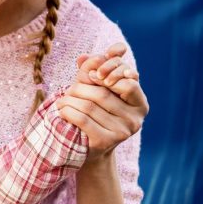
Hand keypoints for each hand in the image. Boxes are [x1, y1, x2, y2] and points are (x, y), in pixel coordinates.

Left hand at [57, 43, 148, 162]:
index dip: (108, 75)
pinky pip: (82, 119)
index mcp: (140, 103)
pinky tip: (62, 109)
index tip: (92, 75)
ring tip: (62, 99)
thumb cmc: (97, 112)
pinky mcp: (105, 142)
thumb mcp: (99, 89)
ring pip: (89, 106)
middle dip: (82, 87)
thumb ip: (95, 70)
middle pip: (103, 94)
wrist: (90, 146)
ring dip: (70, 99)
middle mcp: (135, 119)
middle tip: (69, 89)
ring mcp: (122, 132)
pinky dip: (67, 111)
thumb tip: (82, 57)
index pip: (128, 83)